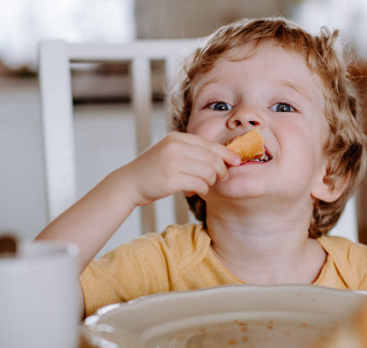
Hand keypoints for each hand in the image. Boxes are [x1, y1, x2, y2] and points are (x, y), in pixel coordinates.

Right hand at [113, 132, 240, 206]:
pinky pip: (200, 184)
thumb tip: (221, 159)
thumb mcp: (170, 152)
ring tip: (201, 186)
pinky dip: (201, 189)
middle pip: (212, 158)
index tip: (237, 161)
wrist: (128, 183)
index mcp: (177, 138)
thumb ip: (191, 152)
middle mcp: (176, 147)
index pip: (210, 144)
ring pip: (208, 172)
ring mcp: (173, 162)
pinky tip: (192, 191)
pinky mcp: (171, 179)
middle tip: (220, 178)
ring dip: (210, 182)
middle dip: (221, 170)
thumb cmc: (152, 170)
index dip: (226, 153)